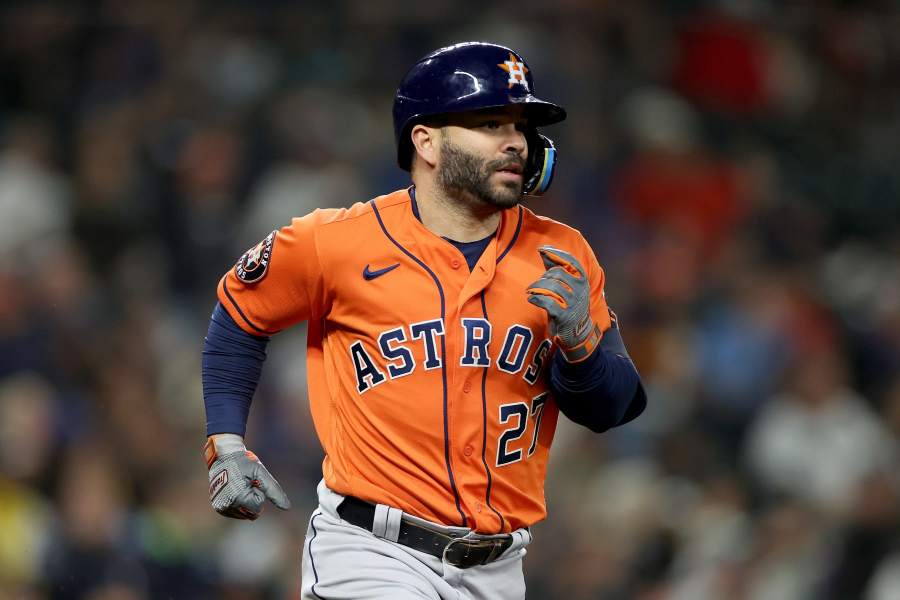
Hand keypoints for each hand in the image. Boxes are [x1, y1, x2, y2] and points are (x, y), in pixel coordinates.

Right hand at [205, 434, 290, 519]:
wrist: (223, 455)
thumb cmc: (244, 462)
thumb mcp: (261, 473)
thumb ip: (273, 490)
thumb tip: (287, 507)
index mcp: (238, 498)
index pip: (258, 506)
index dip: (258, 492)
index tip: (251, 480)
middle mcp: (227, 506)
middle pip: (252, 513)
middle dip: (252, 498)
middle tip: (246, 483)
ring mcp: (221, 508)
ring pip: (245, 514)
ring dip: (246, 501)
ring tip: (239, 485)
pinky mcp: (218, 507)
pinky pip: (236, 513)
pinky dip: (239, 503)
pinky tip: (235, 490)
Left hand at [526, 245, 601, 361]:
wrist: (577, 332)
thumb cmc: (569, 304)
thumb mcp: (567, 286)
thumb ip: (557, 269)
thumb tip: (544, 250)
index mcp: (582, 280)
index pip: (572, 262)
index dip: (556, 254)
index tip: (542, 250)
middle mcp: (580, 290)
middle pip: (558, 274)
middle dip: (544, 276)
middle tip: (536, 283)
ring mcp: (573, 303)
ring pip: (551, 287)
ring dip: (537, 287)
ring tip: (530, 290)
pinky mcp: (564, 315)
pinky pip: (547, 303)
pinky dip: (536, 298)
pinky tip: (531, 298)